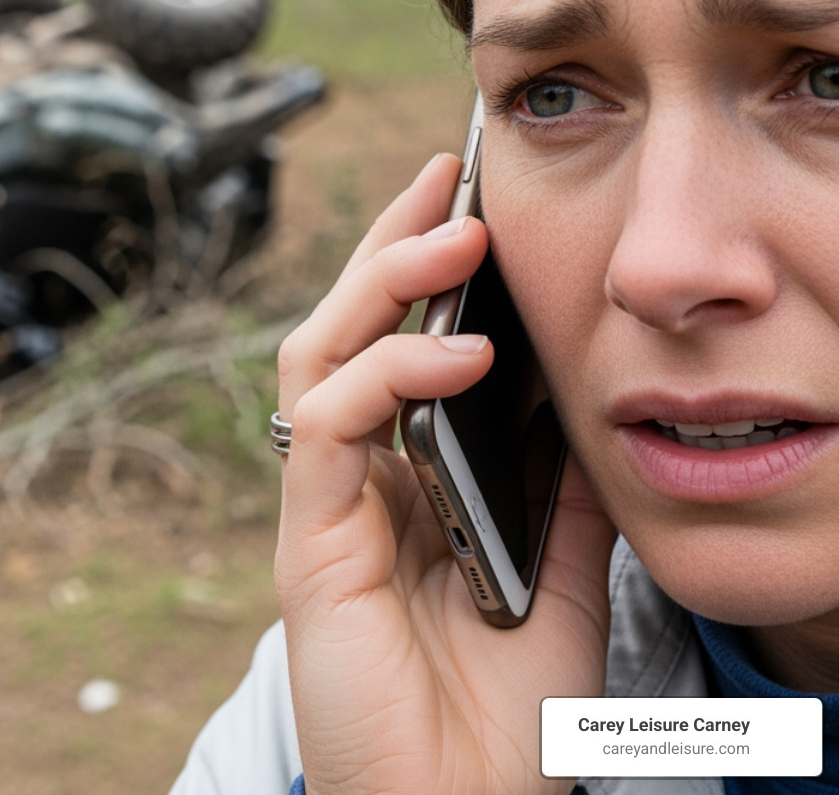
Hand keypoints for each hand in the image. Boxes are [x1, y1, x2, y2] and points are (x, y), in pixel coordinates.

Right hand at [275, 153, 616, 794]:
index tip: (473, 198)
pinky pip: (328, 432)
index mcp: (401, 483)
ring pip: (316, 359)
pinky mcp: (310, 547)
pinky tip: (460, 356)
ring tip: (453, 237)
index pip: (395, 347)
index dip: (423, 270)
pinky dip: (386, 378)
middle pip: (342, 332)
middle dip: (390, 248)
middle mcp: (353, 483)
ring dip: (380, 288)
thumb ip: (560, 482)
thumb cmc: (504, 712)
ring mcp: (326, 511)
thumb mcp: (562, 571)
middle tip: (449, 181)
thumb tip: (583, 390)